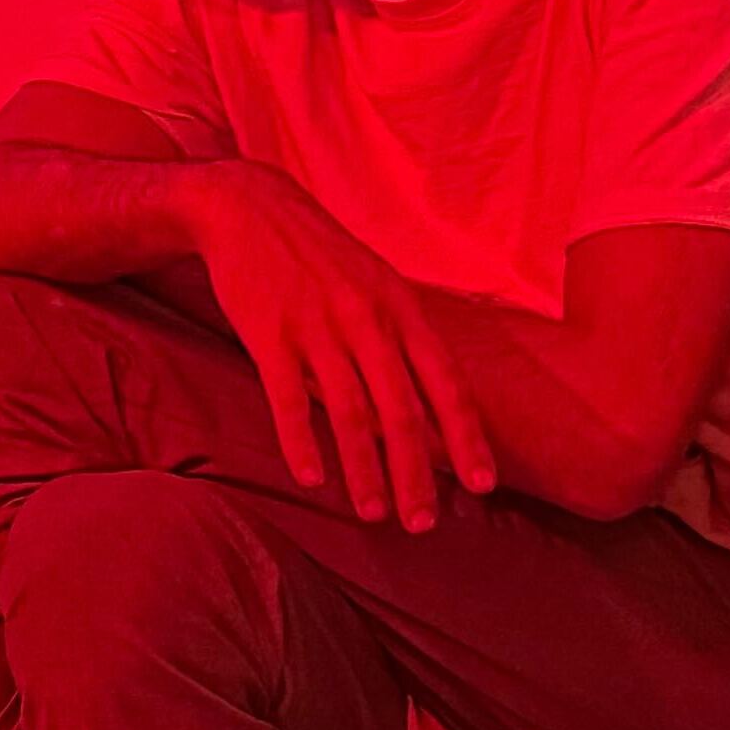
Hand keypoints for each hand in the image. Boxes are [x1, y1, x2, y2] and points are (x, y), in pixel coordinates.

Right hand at [180, 162, 495, 527]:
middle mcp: (367, 320)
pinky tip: (312, 478)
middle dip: (417, 474)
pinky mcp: (268, 334)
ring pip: (350, 413)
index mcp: (401, 308)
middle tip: (423, 524)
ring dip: (364, 471)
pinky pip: (288, 399)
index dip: (467, 438)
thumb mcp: (375, 284)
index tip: (482, 486)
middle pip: (402, 411)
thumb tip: (428, 410)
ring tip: (375, 513)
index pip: (446, 384)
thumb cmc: (319, 256)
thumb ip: (401, 342)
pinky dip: (301, 442)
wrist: (247, 206)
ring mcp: (317, 327)